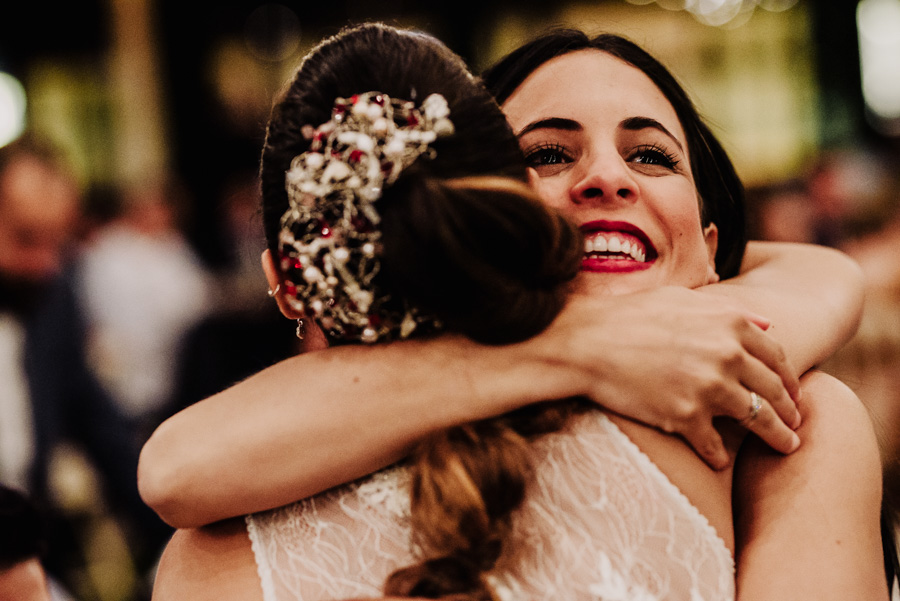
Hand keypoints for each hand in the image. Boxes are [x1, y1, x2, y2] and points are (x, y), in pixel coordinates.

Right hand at [535, 286, 801, 469]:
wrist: (585, 343)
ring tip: (786, 447)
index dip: (789, 379)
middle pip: (775, 391)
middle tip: (795, 424)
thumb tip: (769, 324)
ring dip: (777, 437)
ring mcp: (709, 388)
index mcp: (730, 324)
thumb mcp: (682, 299)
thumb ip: (730, 310)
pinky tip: (721, 461)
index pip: (776, 357)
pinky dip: (720, 456)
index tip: (792, 393)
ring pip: (759, 421)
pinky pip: (716, 446)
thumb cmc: (628, 316)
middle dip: (791, 410)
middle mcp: (727, 355)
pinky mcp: (686, 417)